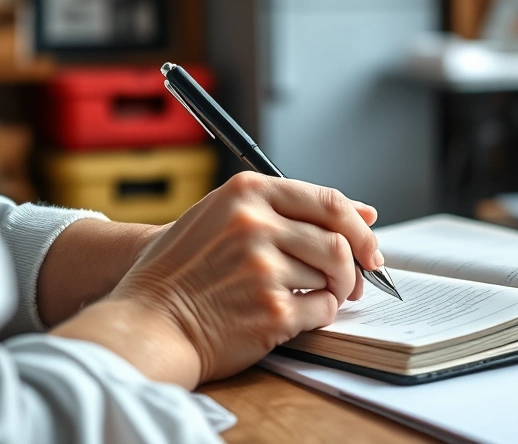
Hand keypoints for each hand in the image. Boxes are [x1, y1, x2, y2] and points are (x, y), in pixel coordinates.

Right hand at [56, 172, 380, 386]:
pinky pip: (322, 309)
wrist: (149, 324)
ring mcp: (263, 268)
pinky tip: (294, 315)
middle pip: (338, 240)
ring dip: (331, 290)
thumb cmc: (185, 271)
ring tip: (309, 296)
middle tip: (355, 280)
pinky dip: (319, 313)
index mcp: (245, 194)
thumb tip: (367, 212)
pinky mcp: (271, 310)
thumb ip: (289, 209)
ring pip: (331, 275)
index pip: (327, 200)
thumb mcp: (224, 218)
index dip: (357, 225)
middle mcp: (255, 225)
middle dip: (355, 264)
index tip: (368, 244)